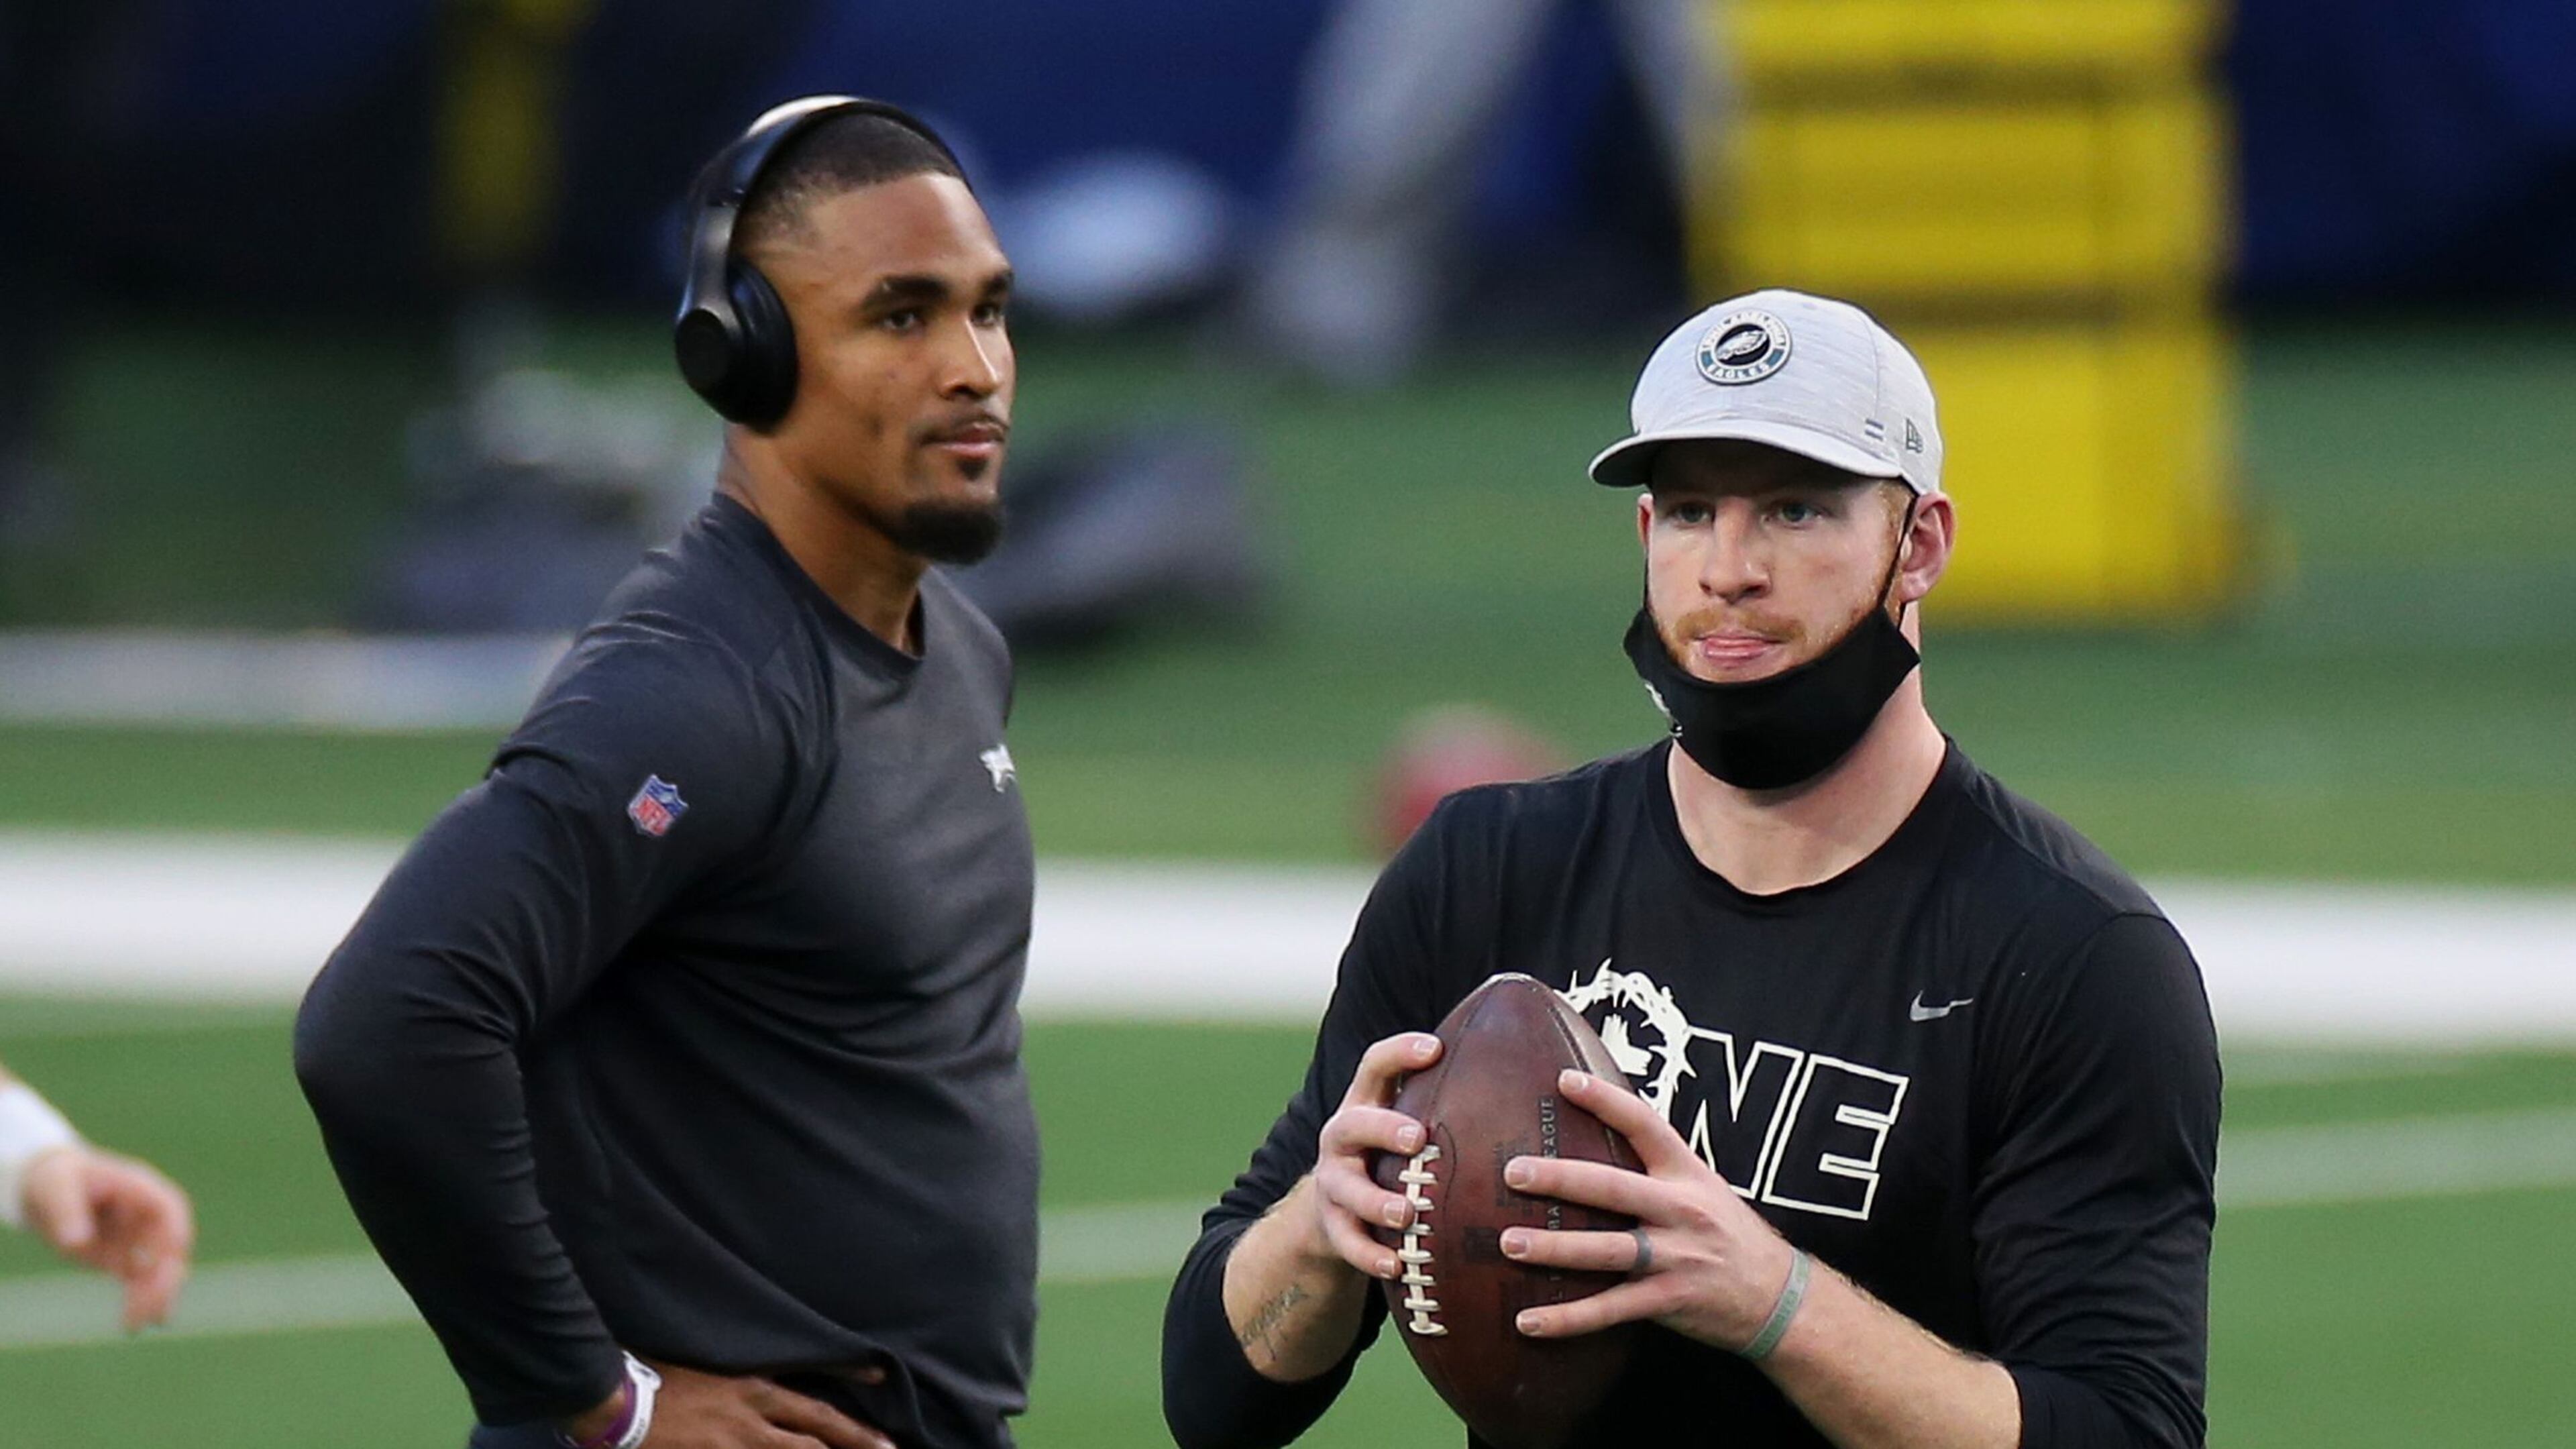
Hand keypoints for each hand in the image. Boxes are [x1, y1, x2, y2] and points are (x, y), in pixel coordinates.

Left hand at [20, 1144, 194, 1330]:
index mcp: (141, 1189)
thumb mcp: (57, 1187)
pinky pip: (141, 1284)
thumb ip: (67, 1211)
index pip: (170, 1210)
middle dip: (164, 1278)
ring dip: (155, 1297)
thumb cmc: (56, 1179)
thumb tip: (76, 1244)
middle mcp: (148, 1216)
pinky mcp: (125, 1259)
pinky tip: (135, 1324)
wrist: (45, 1189)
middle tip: (153, 1307)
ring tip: (139, 1324)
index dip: (173, 1234)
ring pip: (160, 1271)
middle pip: (169, 1248)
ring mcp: (139, 1239)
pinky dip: (140, 1303)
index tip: (169, 1258)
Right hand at [595, 1362, 892, 1448]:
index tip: (885, 1385)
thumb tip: (767, 1390)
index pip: (813, 1399)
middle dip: (856, 1444)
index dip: (850, 1399)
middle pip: (816, 1437)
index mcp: (753, 1390)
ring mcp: (736, 1445)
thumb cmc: (659, 1377)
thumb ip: (743, 1384)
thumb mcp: (710, 1368)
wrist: (617, 1404)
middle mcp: (753, 1419)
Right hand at [1304, 1031, 1441, 1281]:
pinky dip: (1369, 1255)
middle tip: (1418, 1139)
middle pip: (1354, 1123)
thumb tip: (1536, 1077)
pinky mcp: (1331, 1225)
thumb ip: (1447, 1104)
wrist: (1333, 1208)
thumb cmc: (1393, 1157)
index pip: (1375, 1066)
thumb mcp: (1406, 1124)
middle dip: (1385, 1129)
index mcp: (1366, 1104)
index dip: (1400, 1052)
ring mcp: (1333, 1181)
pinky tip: (1395, 1266)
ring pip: (1347, 1188)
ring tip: (1406, 1214)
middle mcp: (1343, 1137)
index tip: (1436, 1047)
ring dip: (1376, 1201)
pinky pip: (1346, 1241)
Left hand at [1499, 1068, 1799, 1351]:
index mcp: (1687, 1174)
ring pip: (1606, 1250)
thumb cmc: (1729, 1236)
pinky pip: (1610, 1310)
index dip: (1606, 1100)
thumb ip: (1658, 1168)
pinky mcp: (1668, 1301)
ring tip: (1509, 1243)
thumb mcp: (1704, 1189)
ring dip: (1554, 1248)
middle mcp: (1681, 1210)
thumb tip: (1600, 1136)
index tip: (1564, 1080)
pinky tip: (1527, 1321)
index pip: (1645, 1125)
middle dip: (1561, 1179)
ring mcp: (1676, 1257)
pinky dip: (1567, 1318)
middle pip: (1613, 1188)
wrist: (1781, 1299)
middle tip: (1514, 1171)